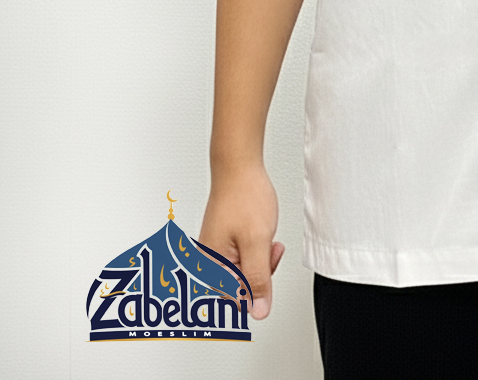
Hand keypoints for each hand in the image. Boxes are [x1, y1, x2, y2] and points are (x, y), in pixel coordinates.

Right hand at [198, 161, 284, 319]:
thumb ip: (258, 279)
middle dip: (260, 270)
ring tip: (266, 238)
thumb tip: (258, 311)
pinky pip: (242, 256)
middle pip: (239, 286)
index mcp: (210, 266)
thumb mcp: (258, 242)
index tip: (266, 265)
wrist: (239, 168)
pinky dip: (256, 248)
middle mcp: (208, 261)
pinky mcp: (223, 240)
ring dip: (260, 258)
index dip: (258, 286)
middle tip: (269, 249)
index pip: (236, 300)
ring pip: (243, 270)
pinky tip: (261, 233)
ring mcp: (215, 250)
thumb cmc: (243, 197)